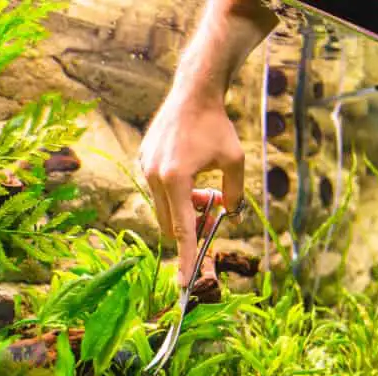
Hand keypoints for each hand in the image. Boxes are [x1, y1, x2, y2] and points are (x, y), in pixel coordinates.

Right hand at [139, 88, 244, 284]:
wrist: (193, 93)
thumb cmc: (217, 125)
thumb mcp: (235, 161)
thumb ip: (234, 195)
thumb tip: (229, 217)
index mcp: (175, 178)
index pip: (182, 228)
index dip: (186, 256)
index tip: (184, 281)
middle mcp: (154, 176)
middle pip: (170, 223)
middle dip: (191, 225)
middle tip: (212, 211)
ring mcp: (145, 169)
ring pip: (163, 209)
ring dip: (183, 209)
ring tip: (203, 190)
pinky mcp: (142, 161)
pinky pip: (157, 192)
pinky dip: (174, 194)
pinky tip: (189, 173)